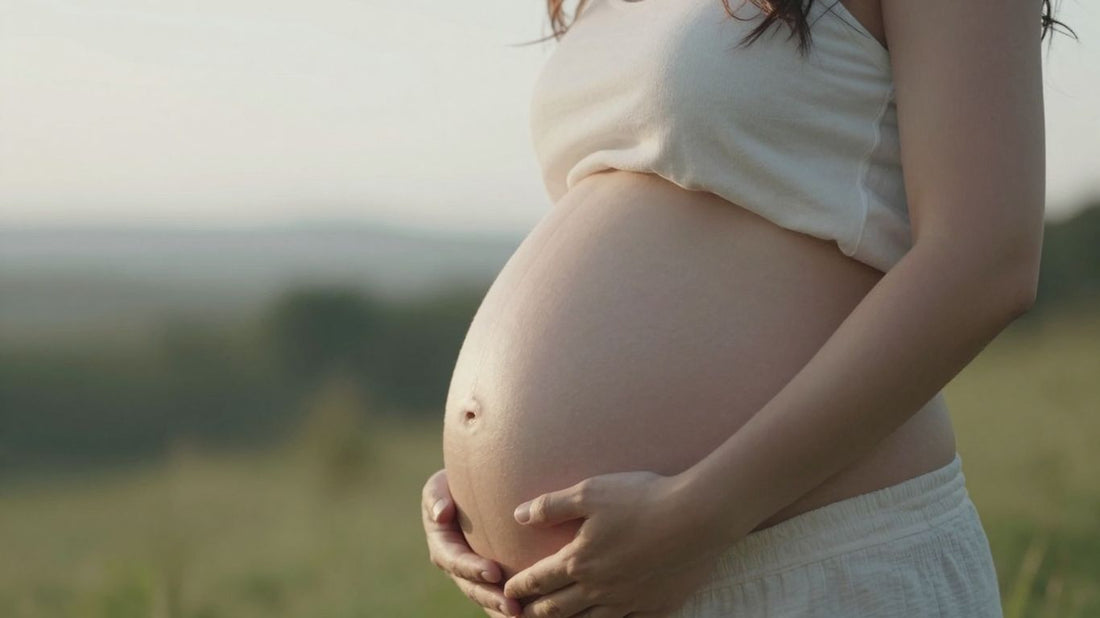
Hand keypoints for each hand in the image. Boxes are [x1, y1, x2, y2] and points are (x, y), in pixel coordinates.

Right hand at [422, 468, 523, 616]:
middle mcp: (457, 568)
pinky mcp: (491, 579)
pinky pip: (504, 595)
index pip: (456, 562)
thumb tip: (441, 514)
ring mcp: (474, 576)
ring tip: (526, 615)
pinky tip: (537, 612)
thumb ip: (436, 497)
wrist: (472, 492)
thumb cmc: (453, 485)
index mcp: (443, 547)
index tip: (494, 572)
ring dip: (504, 609)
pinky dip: (519, 605)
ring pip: (489, 598)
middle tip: (513, 607)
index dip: (472, 569)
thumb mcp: (438, 486)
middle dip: (492, 599)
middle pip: (473, 589)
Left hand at [502, 471, 726, 616]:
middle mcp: (599, 588)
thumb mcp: (590, 492)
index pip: (538, 581)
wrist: (697, 516)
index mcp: (579, 561)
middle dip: (534, 614)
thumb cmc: (642, 499)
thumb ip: (551, 506)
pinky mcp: (656, 607)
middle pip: (557, 610)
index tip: (506, 591)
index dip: (518, 587)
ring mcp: (628, 601)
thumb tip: (517, 515)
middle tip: (519, 615)